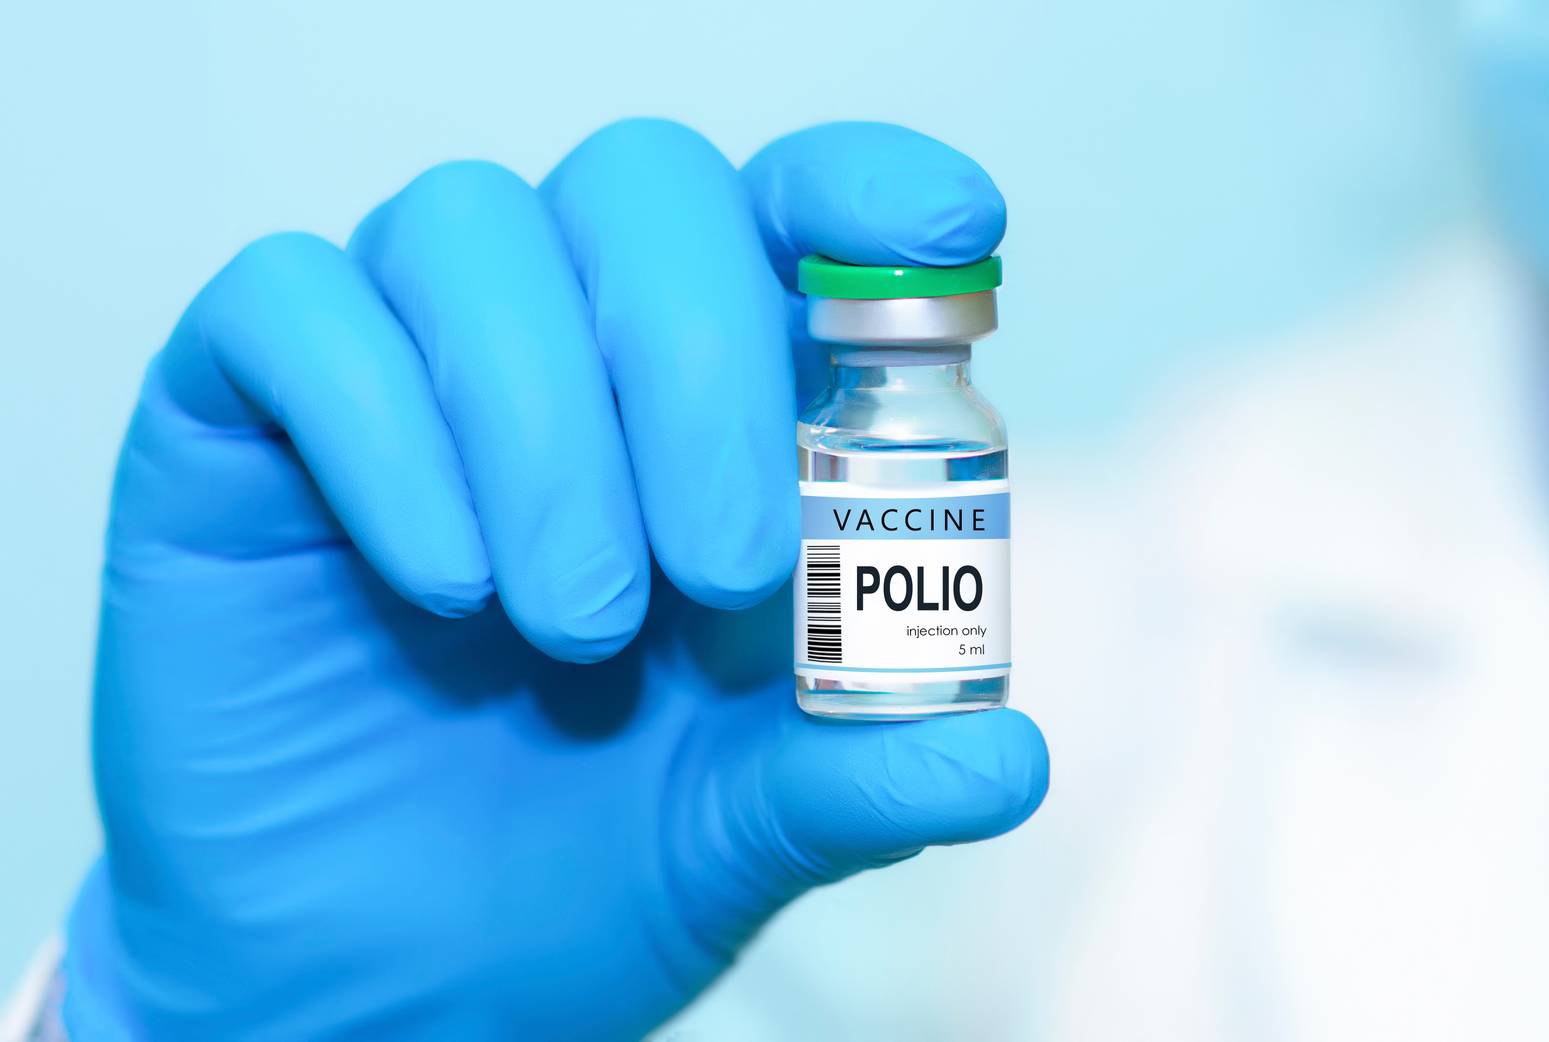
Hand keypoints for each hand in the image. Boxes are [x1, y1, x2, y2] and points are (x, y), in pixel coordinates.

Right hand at [61, 119, 1047, 1040]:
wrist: (371, 983)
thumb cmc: (574, 865)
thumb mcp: (743, 827)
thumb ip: (862, 776)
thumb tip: (1012, 758)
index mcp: (709, 402)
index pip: (788, 207)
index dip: (868, 187)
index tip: (949, 241)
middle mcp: (561, 341)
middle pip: (641, 186)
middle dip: (697, 362)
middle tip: (721, 574)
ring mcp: (399, 361)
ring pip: (469, 228)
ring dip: (543, 422)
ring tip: (576, 625)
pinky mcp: (241, 412)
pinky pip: (292, 306)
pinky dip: (381, 428)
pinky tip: (441, 580)